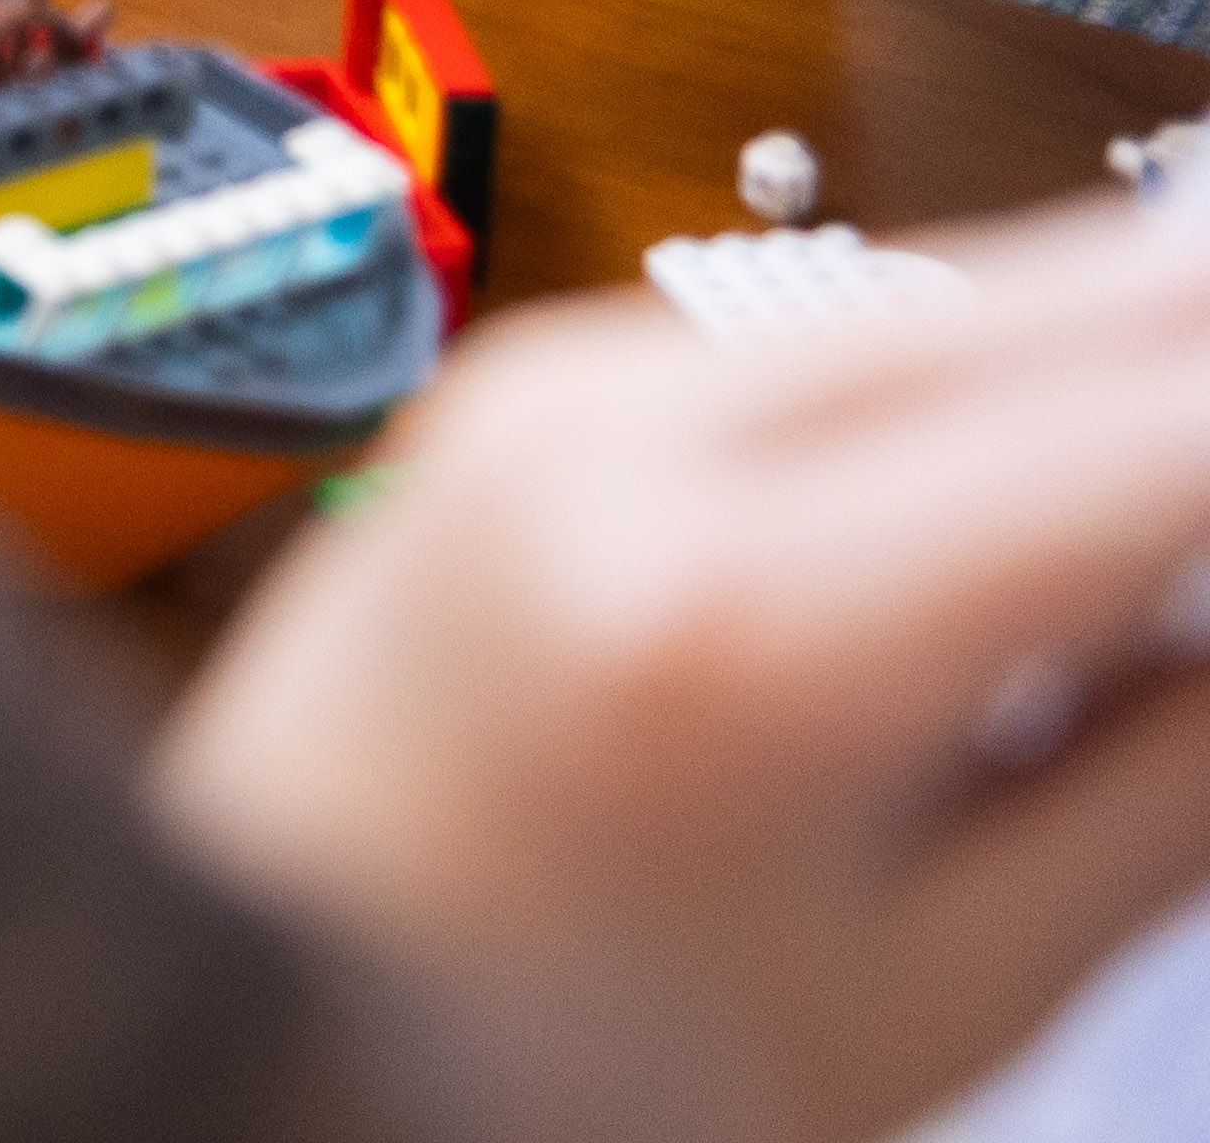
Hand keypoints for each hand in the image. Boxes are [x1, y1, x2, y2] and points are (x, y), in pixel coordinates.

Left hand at [157, 201, 1209, 1142]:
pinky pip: (831, 333)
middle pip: (1068, 296)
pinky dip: (989, 386)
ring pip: (959, 290)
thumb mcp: (942, 983)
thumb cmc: (560, 1078)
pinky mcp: (528, 384)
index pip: (1158, 426)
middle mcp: (632, 434)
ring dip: (1129, 368)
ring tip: (1148, 578)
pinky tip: (1062, 525)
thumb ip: (1171, 780)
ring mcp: (558, 382)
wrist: (239, 1026)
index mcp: (748, 612)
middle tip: (1200, 575)